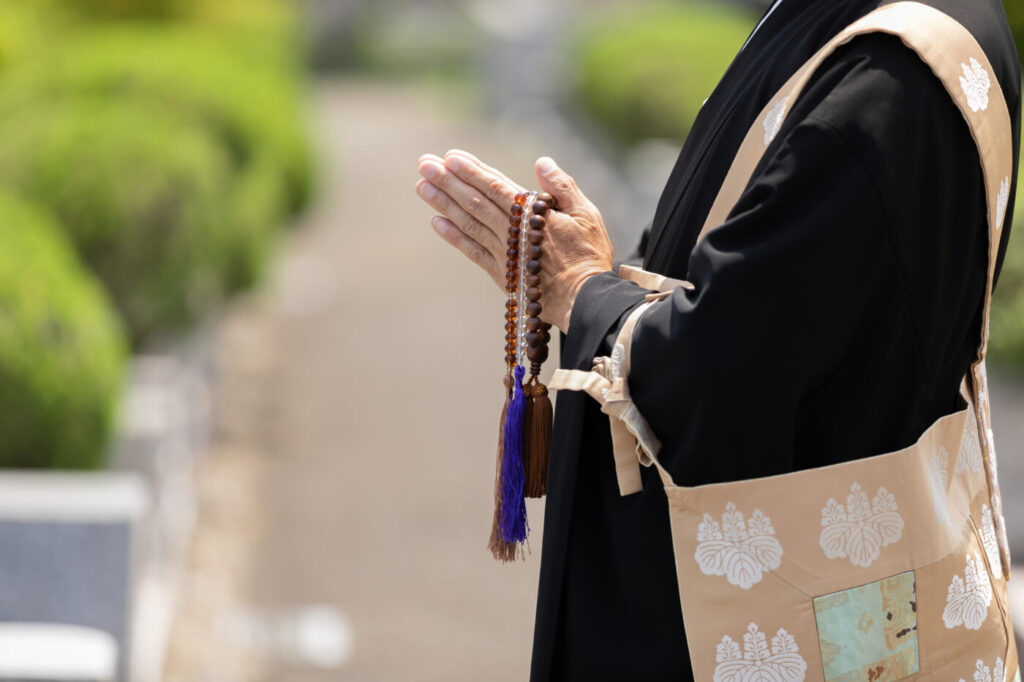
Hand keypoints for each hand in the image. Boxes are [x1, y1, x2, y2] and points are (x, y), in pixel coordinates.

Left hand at [415, 150, 612, 331]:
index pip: (496, 186)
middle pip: (475, 201)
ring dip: (443, 203)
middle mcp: (512, 232)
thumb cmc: (589, 255)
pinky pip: (472, 251)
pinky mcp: (501, 273)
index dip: (472, 171)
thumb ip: (562, 187)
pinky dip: (453, 236)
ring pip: (468, 223)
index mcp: (532, 214)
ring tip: (421, 186)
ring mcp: (504, 253)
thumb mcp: (586, 214)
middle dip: (448, 181)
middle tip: (425, 165)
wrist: (585, 300)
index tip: (450, 157)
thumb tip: (540, 162)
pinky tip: (436, 222)